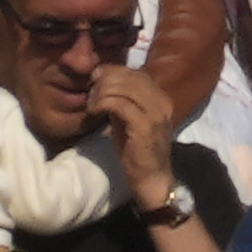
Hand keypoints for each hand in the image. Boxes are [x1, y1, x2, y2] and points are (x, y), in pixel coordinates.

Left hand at [90, 61, 190, 201]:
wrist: (152, 179)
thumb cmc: (137, 151)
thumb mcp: (130, 118)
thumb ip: (123, 99)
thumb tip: (102, 79)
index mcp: (160, 97)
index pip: (134, 72)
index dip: (111, 72)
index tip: (94, 82)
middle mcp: (162, 101)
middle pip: (128, 76)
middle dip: (103, 82)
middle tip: (90, 94)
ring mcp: (155, 113)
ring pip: (122, 87)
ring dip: (100, 93)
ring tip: (91, 105)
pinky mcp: (144, 125)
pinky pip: (118, 103)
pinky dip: (101, 104)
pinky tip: (94, 112)